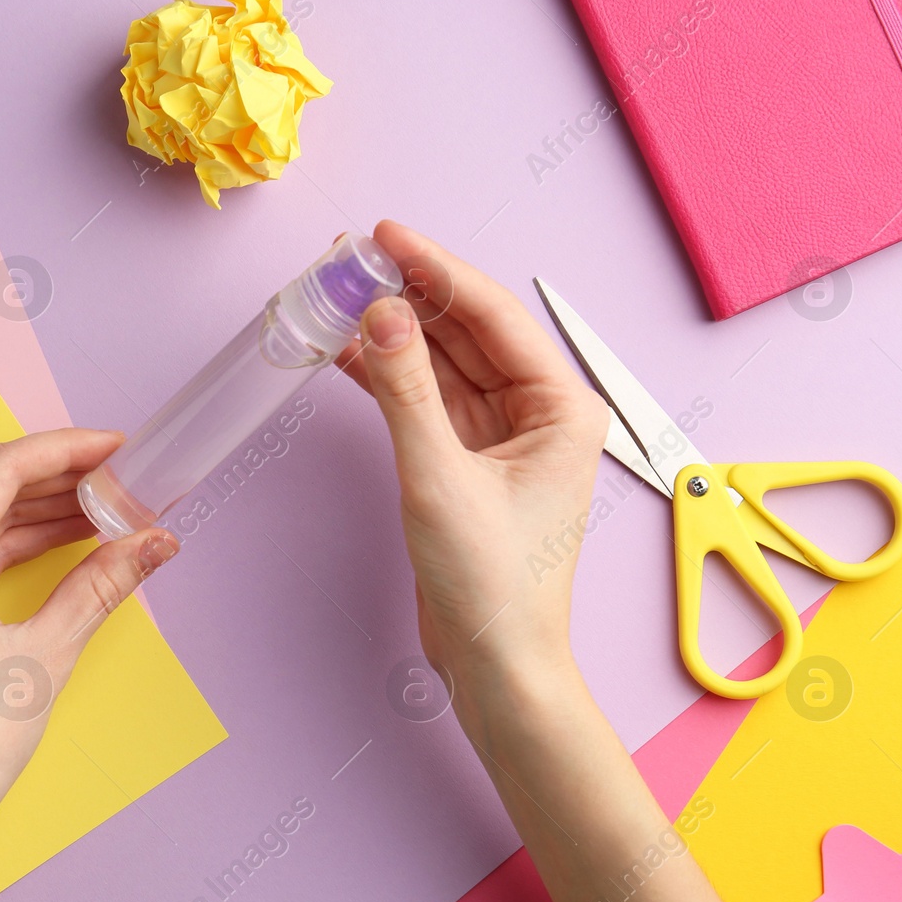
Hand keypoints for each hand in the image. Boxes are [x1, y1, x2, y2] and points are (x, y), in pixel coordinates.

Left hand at [0, 428, 178, 867]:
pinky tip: (59, 540)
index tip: (117, 448)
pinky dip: (7, 542)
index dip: (66, 450)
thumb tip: (156, 542)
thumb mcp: (46, 655)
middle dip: (56, 478)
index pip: (0, 470)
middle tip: (120, 478)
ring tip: (103, 509)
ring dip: (35, 509)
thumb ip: (102, 584)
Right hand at [336, 221, 607, 720]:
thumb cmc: (493, 587)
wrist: (494, 666)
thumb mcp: (440, 479)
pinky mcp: (467, 463)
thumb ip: (405, 391)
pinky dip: (387, 377)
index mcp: (563, 409)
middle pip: (467, 331)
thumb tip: (380, 313)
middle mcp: (539, 415)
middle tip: (352, 258)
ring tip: (339, 292)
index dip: (437, 270)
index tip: (388, 235)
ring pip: (442, 363)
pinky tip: (347, 349)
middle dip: (409, 293)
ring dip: (393, 332)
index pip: (494, 316)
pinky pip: (426, 401)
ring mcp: (502, 439)